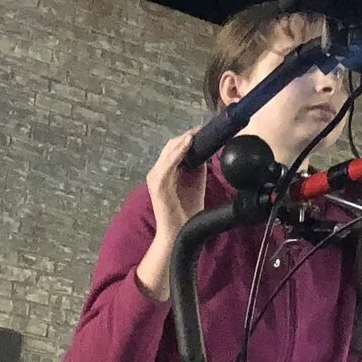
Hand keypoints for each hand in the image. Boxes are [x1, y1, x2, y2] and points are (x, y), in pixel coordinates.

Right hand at [134, 131, 207, 300]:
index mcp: (165, 171)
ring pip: (169, 151)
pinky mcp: (157, 185)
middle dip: (187, 136)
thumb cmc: (187, 211)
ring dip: (184, 141)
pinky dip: (179, 152)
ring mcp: (155, 178)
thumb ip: (198, 167)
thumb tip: (206, 151)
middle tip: (203, 128)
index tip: (204, 130)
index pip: (175, 149)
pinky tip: (189, 144)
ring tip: (197, 132)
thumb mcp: (196, 183)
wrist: (180, 233)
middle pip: (171, 146)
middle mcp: (158, 172)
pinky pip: (168, 163)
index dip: (189, 138)